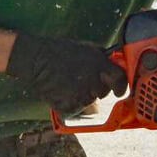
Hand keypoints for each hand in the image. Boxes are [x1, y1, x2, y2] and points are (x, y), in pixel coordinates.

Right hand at [7, 33, 126, 114]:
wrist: (36, 60)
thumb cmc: (60, 51)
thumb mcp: (86, 48)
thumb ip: (103, 58)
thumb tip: (115, 64)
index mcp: (100, 65)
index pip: (120, 80)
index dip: (120, 86)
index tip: (119, 90)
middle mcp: (94, 81)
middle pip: (104, 92)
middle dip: (97, 88)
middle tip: (81, 79)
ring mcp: (82, 95)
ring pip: (90, 101)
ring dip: (82, 95)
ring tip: (68, 83)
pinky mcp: (70, 106)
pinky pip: (76, 108)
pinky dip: (70, 103)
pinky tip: (61, 91)